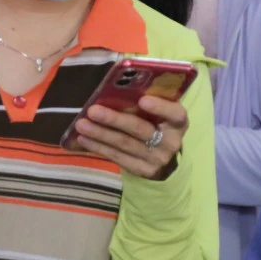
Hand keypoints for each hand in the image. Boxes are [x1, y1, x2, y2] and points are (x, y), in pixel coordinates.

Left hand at [74, 96, 188, 179]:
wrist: (162, 158)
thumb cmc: (156, 125)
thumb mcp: (159, 114)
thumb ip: (146, 103)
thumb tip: (115, 89)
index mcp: (178, 123)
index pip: (175, 114)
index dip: (160, 107)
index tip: (142, 100)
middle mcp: (171, 142)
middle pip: (142, 130)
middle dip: (115, 119)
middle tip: (93, 111)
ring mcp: (157, 159)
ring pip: (125, 144)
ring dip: (101, 134)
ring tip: (82, 125)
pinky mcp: (144, 171)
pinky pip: (118, 158)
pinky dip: (99, 147)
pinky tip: (84, 139)